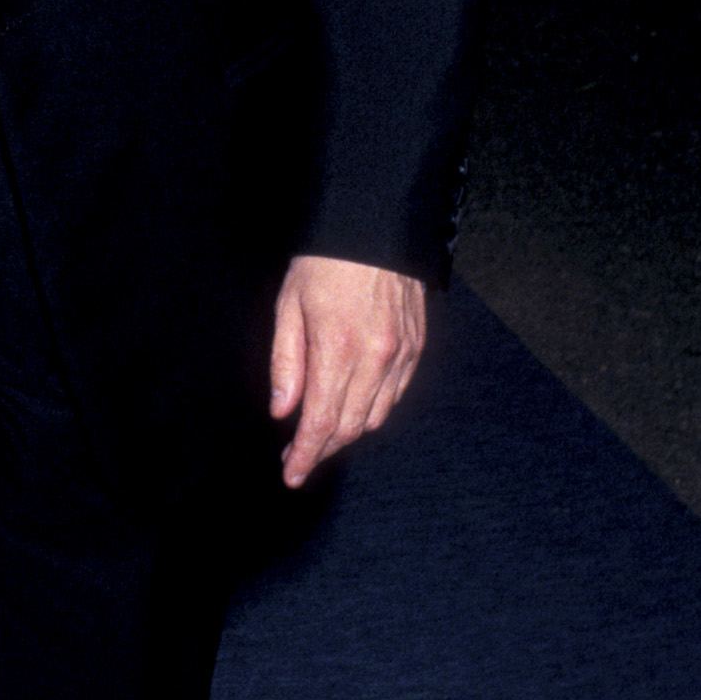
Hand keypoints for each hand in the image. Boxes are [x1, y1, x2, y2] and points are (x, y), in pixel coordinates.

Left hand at [269, 253, 425, 487]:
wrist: (374, 225)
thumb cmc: (323, 262)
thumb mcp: (289, 306)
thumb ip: (287, 362)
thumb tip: (284, 410)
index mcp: (336, 348)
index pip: (320, 422)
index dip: (305, 454)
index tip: (291, 474)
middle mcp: (375, 358)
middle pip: (350, 427)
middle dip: (322, 449)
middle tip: (297, 457)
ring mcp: (401, 353)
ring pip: (376, 416)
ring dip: (348, 434)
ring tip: (321, 437)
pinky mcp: (416, 345)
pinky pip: (396, 394)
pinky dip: (374, 411)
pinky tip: (354, 410)